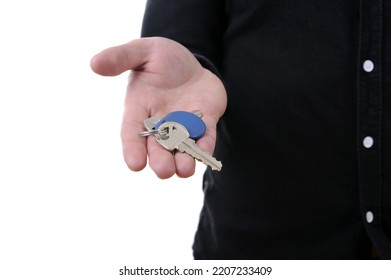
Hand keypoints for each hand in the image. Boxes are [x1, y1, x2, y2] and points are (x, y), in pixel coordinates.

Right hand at [90, 37, 226, 177]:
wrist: (193, 62)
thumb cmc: (163, 57)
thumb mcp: (142, 51)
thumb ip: (120, 57)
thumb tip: (94, 63)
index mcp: (140, 108)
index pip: (132, 132)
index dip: (132, 148)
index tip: (135, 165)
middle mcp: (161, 123)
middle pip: (158, 146)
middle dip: (160, 160)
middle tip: (164, 171)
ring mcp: (184, 125)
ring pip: (182, 148)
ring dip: (183, 161)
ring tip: (184, 171)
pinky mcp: (205, 123)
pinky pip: (205, 137)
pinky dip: (205, 146)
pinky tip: (205, 155)